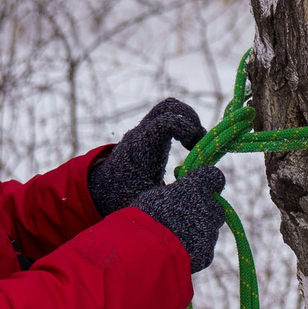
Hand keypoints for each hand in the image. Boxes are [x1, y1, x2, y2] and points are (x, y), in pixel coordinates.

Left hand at [88, 98, 205, 215]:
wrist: (101, 190)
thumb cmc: (125, 198)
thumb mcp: (151, 201)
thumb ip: (177, 193)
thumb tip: (206, 186)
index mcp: (142, 147)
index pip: (167, 122)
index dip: (187, 129)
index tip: (194, 149)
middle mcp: (143, 133)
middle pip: (169, 106)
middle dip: (191, 119)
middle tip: (198, 143)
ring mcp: (145, 130)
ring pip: (169, 109)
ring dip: (187, 120)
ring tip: (195, 144)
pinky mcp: (149, 133)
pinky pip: (168, 118)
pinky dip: (182, 126)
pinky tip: (187, 147)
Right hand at [132, 165, 227, 272]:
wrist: (143, 252)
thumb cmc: (142, 219)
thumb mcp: (155, 195)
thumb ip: (175, 192)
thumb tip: (179, 193)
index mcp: (194, 187)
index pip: (214, 176)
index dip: (207, 182)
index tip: (198, 187)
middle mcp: (208, 208)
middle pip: (215, 206)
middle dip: (204, 210)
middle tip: (183, 217)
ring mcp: (210, 233)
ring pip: (210, 230)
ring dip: (198, 231)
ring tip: (174, 238)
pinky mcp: (207, 254)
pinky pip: (204, 249)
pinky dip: (194, 250)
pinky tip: (176, 252)